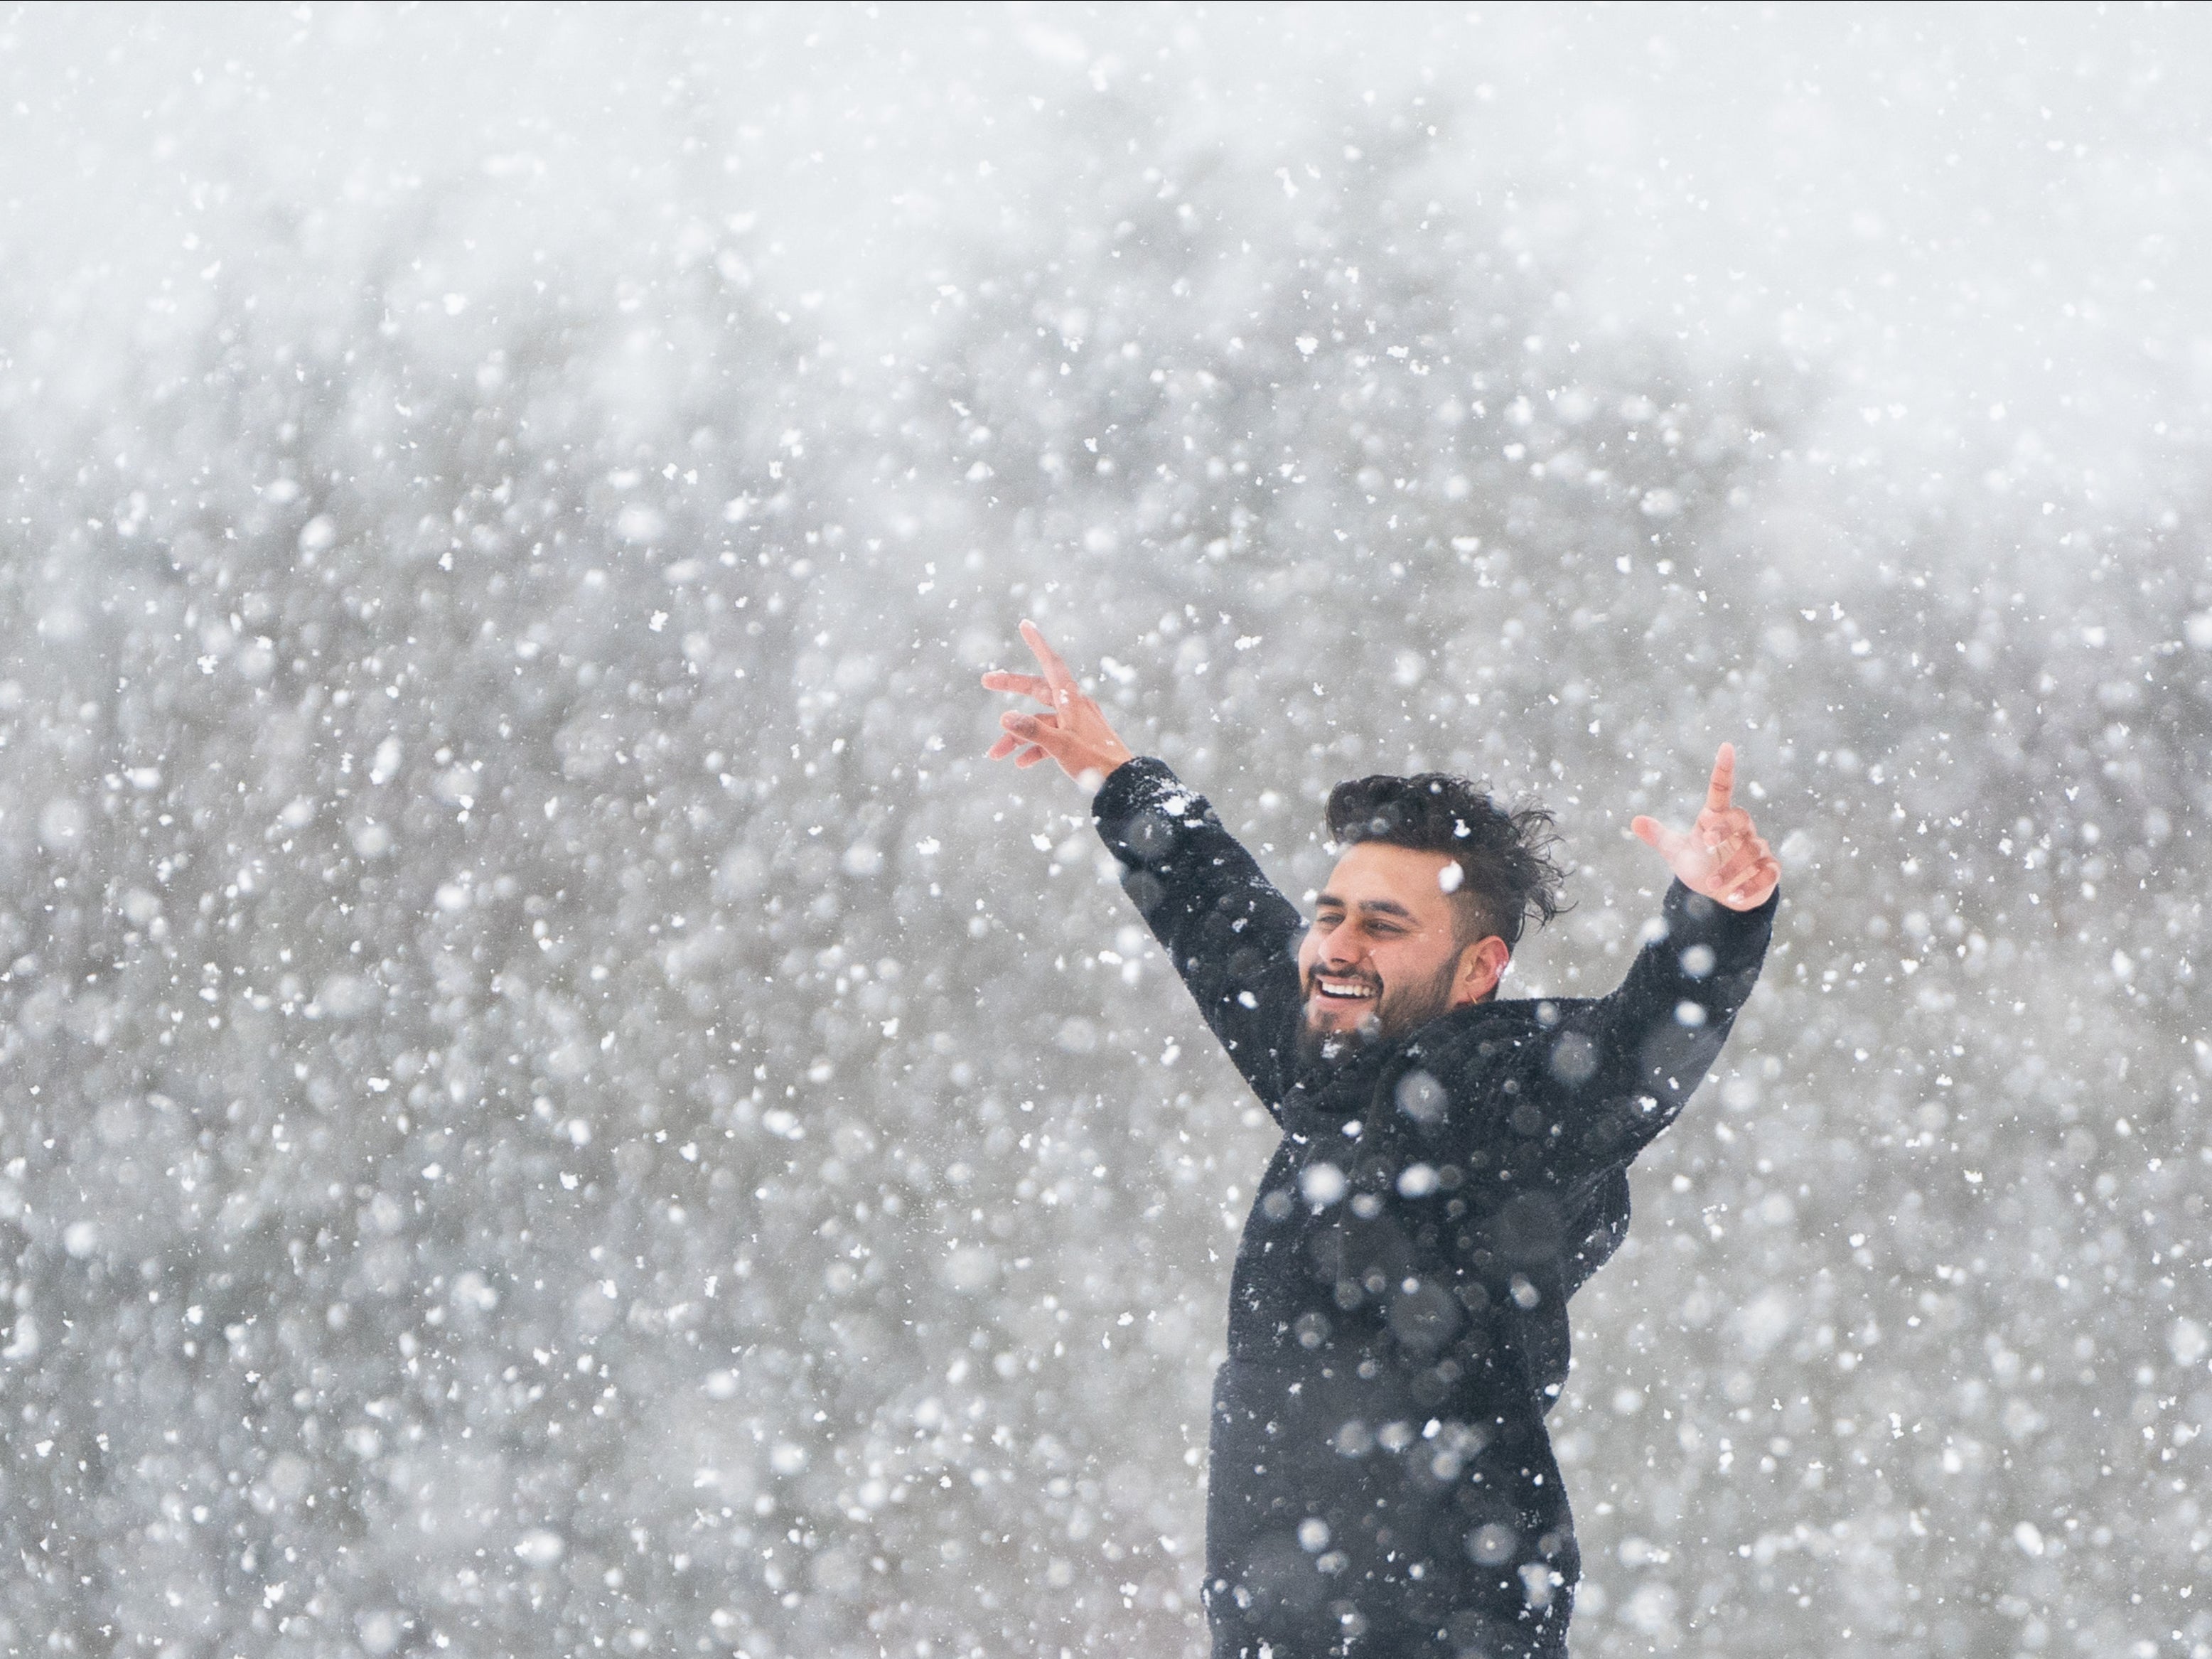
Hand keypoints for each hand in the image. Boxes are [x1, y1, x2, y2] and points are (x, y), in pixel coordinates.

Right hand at [980, 619, 1135, 789]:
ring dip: (1018, 736)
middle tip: (986, 681)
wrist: (1122, 782)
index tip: (1025, 624)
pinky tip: (1021, 762)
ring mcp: (1076, 723)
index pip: (1052, 664)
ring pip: (1040, 722)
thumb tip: (1005, 717)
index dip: (1038, 643)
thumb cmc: (1095, 762)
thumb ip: (1032, 731)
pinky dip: (1035, 748)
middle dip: (1012, 687)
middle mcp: (1074, 706)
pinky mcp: (1077, 740)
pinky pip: (1050, 738)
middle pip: (1038, 689)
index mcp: (1072, 700)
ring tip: (996, 754)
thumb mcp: (1059, 746)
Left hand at [1631, 743, 1779, 910]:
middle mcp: (1740, 829)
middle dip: (1724, 829)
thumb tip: (1634, 821)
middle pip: (1740, 817)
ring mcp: (1757, 849)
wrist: (1721, 896)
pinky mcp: (1768, 870)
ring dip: (1730, 868)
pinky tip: (1733, 897)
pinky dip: (1751, 885)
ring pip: (1751, 849)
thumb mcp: (1676, 853)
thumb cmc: (1700, 866)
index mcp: (1717, 818)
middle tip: (1706, 844)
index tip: (1725, 747)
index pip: (1722, 789)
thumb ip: (1659, 837)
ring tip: (1711, 885)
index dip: (1724, 768)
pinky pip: (1768, 873)